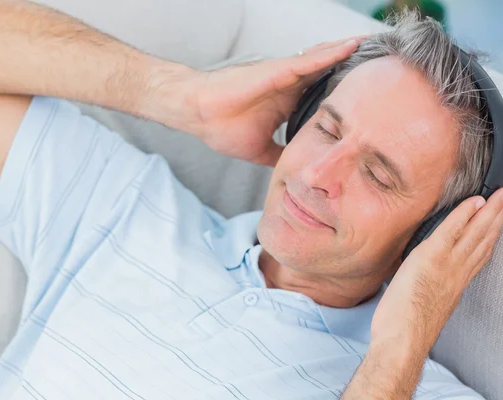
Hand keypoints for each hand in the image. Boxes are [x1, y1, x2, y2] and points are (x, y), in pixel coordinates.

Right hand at [182, 38, 362, 165]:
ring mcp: (284, 76)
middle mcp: (290, 84)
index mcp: (288, 101)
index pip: (325, 94)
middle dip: (355, 68)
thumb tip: (294, 168)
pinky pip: (307, 60)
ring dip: (350, 53)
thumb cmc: (223, 127)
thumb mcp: (261, 150)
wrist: (199, 114)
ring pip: (324, 60)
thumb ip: (280, 153)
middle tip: (387, 66)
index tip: (373, 98)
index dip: (347, 94)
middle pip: (330, 71)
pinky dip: (330, 53)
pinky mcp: (275, 71)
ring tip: (379, 47)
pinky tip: (351, 46)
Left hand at [371, 188, 502, 355]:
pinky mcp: (431, 258)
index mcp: (455, 284)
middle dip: (497, 218)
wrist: (401, 341)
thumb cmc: (406, 328)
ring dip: (489, 211)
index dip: (490, 236)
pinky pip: (452, 230)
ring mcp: (447, 265)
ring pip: (475, 232)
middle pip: (484, 240)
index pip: (478, 254)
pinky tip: (474, 202)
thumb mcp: (424, 303)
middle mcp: (457, 273)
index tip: (497, 223)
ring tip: (501, 196)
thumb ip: (431, 288)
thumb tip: (425, 280)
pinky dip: (464, 214)